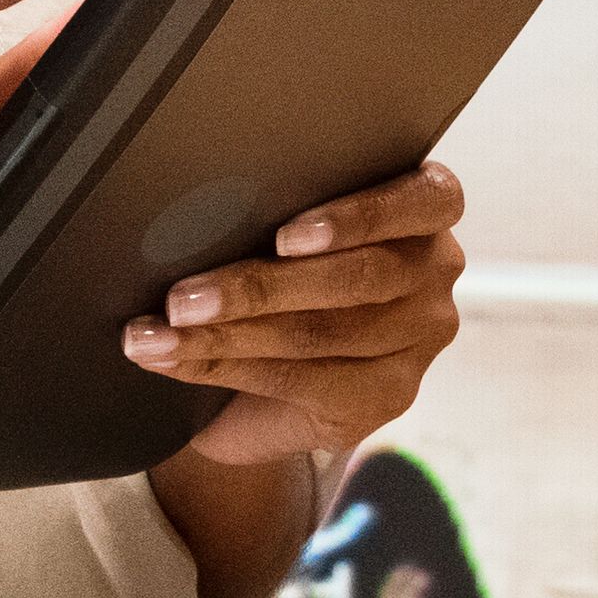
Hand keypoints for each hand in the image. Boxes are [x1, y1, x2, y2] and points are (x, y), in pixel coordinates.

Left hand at [125, 162, 467, 475]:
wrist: (261, 373)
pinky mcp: (386, 397)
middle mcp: (435, 273)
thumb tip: (192, 205)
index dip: (359, 217)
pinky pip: (301, 382)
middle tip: (181, 298)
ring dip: (227, 335)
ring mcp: (418, 342)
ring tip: (162, 331)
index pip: (427, 200)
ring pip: (321, 334)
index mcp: (425, 208)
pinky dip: (223, 368)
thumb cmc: (274, 277)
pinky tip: (174, 359)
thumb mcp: (282, 230)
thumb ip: (274, 210)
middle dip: (258, 288)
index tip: (286, 237)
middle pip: (357, 279)